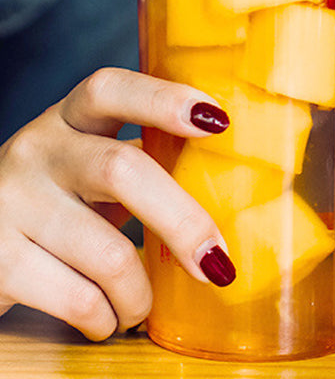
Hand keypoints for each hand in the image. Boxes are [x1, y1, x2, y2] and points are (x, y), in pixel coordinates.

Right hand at [0, 68, 234, 339]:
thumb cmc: (61, 197)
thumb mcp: (93, 164)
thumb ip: (149, 161)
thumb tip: (240, 191)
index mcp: (71, 117)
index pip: (111, 88)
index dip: (165, 100)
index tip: (219, 120)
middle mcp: (38, 149)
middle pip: (121, 170)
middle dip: (182, 221)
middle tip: (217, 262)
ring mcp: (11, 201)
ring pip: (104, 250)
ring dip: (139, 292)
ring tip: (143, 305)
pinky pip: (75, 297)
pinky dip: (105, 317)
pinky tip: (108, 318)